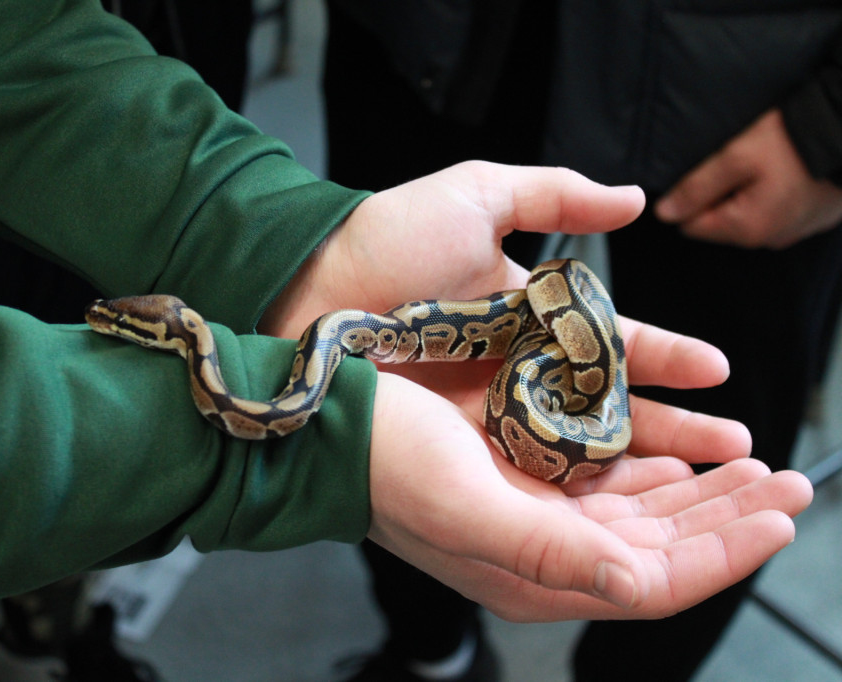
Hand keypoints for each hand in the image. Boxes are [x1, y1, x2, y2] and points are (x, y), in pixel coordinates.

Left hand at [265, 161, 747, 468]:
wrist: (306, 285)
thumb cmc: (385, 236)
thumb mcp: (478, 197)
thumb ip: (556, 194)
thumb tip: (635, 200)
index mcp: (526, 315)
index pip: (613, 340)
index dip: (666, 356)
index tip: (716, 370)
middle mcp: (513, 369)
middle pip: (604, 404)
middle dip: (668, 426)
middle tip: (729, 450)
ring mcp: (483, 410)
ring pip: (571, 444)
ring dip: (629, 464)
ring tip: (687, 486)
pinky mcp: (451, 444)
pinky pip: (519, 467)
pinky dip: (562, 485)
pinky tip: (606, 502)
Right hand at [369, 371, 812, 620]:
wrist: (331, 423)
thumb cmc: (385, 462)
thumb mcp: (464, 508)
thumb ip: (550, 553)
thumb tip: (637, 587)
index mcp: (534, 574)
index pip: (655, 581)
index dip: (724, 553)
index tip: (778, 516)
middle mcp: (545, 549)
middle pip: (662, 545)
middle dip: (727, 516)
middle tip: (788, 483)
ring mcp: (539, 508)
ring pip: (644, 510)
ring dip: (701, 488)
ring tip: (754, 464)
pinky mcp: (529, 469)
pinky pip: (611, 476)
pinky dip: (655, 462)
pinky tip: (683, 447)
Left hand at [655, 108, 841, 248]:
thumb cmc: (792, 139)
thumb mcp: (734, 157)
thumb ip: (696, 187)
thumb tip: (664, 213)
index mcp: (747, 229)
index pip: (693, 226)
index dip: (690, 199)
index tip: (704, 172)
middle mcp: (772, 238)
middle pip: (723, 223)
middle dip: (722, 195)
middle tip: (739, 163)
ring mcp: (799, 230)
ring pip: (753, 216)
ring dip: (750, 194)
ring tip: (765, 163)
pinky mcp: (819, 216)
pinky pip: (782, 210)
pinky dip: (778, 193)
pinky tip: (786, 170)